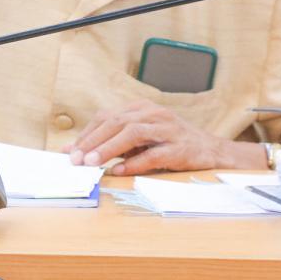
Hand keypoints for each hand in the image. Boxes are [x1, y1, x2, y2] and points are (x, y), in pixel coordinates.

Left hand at [65, 99, 256, 174]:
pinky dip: (134, 163)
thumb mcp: (140, 139)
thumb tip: (76, 151)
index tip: (70, 151)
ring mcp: (168, 129)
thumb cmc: (169, 143)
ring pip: (133, 133)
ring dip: (109, 148)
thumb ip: (112, 143)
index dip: (87, 133)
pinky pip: (154, 154)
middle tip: (76, 159)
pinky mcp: (180, 148)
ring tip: (92, 163)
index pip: (107, 116)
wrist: (211, 150)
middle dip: (93, 141)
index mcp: (142, 108)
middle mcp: (154, 114)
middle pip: (117, 122)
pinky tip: (119, 172)